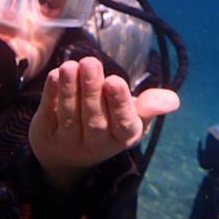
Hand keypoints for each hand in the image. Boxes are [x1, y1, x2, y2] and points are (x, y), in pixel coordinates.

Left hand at [29, 56, 178, 189]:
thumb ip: (150, 106)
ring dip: (70, 89)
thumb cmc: (109, 124)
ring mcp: (70, 142)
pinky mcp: (46, 134)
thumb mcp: (133, 117)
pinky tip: (55, 75)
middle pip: (94, 118)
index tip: (115, 81)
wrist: (68, 155)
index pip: (123, 124)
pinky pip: (49, 113)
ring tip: (70, 65)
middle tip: (90, 62)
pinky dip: (51, 95)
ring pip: (71, 116)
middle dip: (91, 90)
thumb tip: (172, 100)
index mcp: (123, 137)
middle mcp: (97, 143)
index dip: (118, 104)